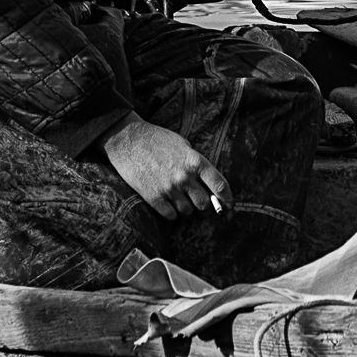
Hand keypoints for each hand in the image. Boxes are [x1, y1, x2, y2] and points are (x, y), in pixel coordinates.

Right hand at [101, 115, 230, 219]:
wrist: (128, 140)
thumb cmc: (157, 140)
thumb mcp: (183, 145)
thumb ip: (196, 163)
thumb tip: (208, 182)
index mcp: (195, 161)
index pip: (219, 185)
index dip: (227, 198)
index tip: (229, 205)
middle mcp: (184, 176)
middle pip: (203, 203)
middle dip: (202, 203)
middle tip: (196, 199)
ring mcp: (168, 188)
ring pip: (187, 211)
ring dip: (186, 208)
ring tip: (178, 199)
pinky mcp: (153, 197)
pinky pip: (170, 215)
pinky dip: (171, 213)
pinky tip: (168, 205)